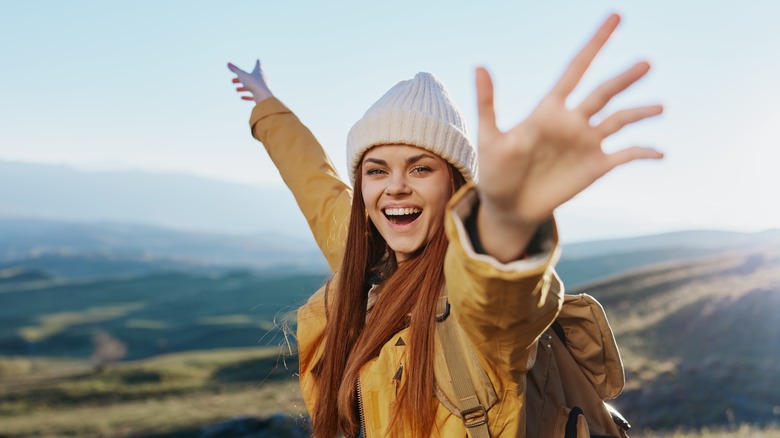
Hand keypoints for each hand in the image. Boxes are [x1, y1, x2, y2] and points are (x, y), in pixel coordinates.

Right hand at [227, 60, 273, 102]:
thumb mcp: (242, 75)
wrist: (263, 96)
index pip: (258, 65)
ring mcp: (262, 88)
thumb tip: (228, 63)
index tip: (258, 60)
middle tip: (234, 80)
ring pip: (251, 86)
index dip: (257, 62)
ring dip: (243, 88)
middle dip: (242, 78)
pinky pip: (253, 96)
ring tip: (236, 89)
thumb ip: (235, 70)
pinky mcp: (261, 96)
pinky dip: (247, 96)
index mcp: (259, 72)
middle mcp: (262, 79)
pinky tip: (241, 97)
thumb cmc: (253, 83)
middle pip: (251, 77)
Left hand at [475, 14, 662, 260]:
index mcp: (549, 109)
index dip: (596, 43)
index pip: (577, 68)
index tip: (616, 16)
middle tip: (647, 62)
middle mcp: (573, 121)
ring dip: (640, 112)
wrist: (507, 207)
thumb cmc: (494, 171)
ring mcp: (586, 143)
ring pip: (620, 120)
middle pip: (604, 92)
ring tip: (660, 107)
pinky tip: (661, 152)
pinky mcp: (595, 167)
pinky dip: (643, 152)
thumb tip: (479, 65)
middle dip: (625, 78)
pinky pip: (625, 155)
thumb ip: (488, 103)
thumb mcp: (490, 138)